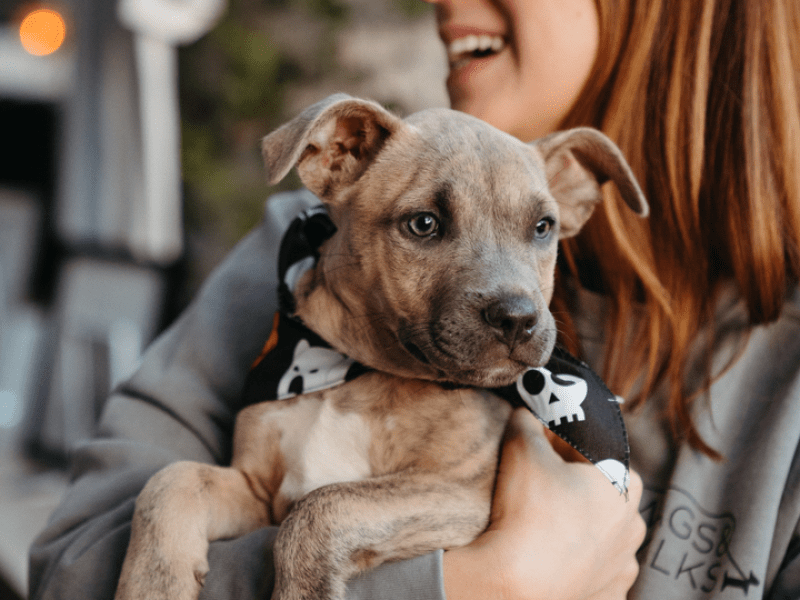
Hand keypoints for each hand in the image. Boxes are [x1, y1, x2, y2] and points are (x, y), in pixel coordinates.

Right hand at [444, 408, 645, 599]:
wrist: (514, 583)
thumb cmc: (527, 510)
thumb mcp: (521, 448)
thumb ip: (526, 422)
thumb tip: (525, 411)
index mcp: (624, 485)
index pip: (596, 452)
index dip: (564, 447)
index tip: (539, 449)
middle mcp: (634, 526)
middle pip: (601, 495)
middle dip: (573, 487)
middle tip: (537, 486)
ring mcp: (624, 567)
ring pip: (602, 536)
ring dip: (578, 528)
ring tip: (541, 527)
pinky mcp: (609, 596)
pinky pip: (597, 575)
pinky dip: (578, 566)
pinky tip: (554, 561)